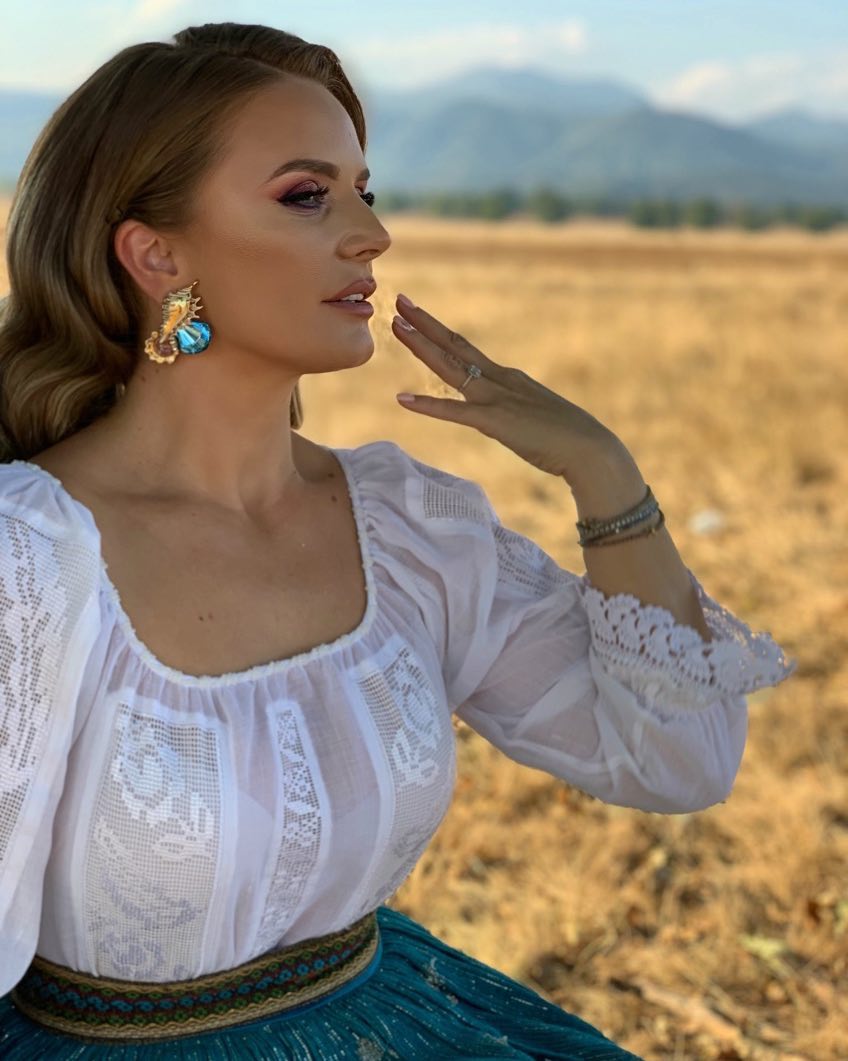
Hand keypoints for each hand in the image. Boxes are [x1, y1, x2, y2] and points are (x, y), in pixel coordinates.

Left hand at [391, 293, 634, 486]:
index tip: (417, 314)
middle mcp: (500, 380)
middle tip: (399, 301)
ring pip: (451, 368)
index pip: (467, 349)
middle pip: (455, 346)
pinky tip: (402, 399)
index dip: (439, 331)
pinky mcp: (496, 422)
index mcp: (508, 378)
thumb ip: (515, 410)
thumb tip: (503, 414)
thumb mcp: (534, 416)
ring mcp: (497, 398)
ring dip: (421, 347)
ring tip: (396, 326)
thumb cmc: (567, 439)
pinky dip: (428, 405)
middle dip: (425, 324)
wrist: (590, 449)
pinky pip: (455, 412)